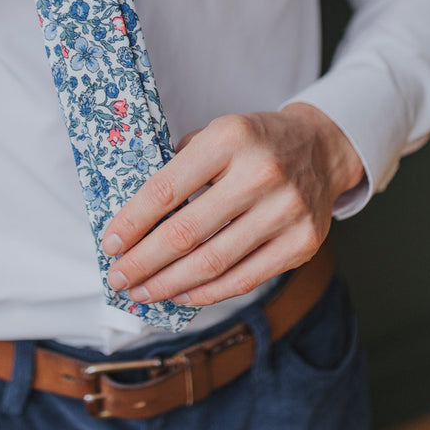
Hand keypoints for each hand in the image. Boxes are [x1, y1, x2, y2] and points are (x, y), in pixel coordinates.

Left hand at [101, 103, 363, 305]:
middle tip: (117, 277)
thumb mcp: (215, 134)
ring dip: (168, 284)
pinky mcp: (302, 243)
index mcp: (230, 138)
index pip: (166, 189)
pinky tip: (180, 294)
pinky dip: (206, 293)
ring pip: (212, 263)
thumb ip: (179, 168)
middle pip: (186, 233)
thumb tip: (132, 219)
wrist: (320, 148)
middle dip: (143, 261)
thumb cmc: (254, 143)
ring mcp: (285, 211)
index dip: (132, 222)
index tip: (110, 243)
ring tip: (142, 291)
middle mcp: (261, 174)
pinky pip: (244, 279)